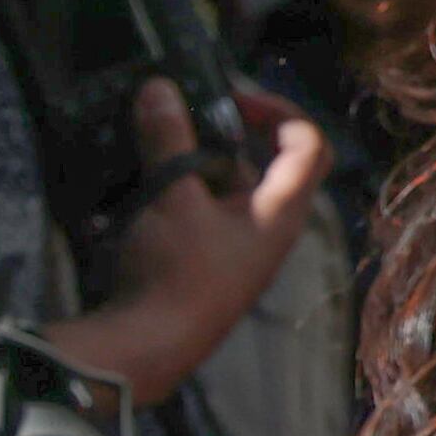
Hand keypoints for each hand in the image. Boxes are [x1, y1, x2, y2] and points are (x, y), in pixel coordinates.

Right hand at [48, 81, 329, 405]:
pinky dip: (169, 202)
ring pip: (220, 195)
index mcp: (280, 211)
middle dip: (217, 140)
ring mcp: (235, 256)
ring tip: (144, 158)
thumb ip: (167, 139)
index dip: (279, 110)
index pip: (308, 145)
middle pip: (258, 167)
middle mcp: (267, 232)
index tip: (230, 99)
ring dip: (186, 171)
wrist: (145, 349)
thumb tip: (159, 86)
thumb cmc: (175, 269)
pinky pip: (195, 222)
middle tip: (178, 123)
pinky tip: (127, 201)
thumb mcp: (170, 196)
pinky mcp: (203, 272)